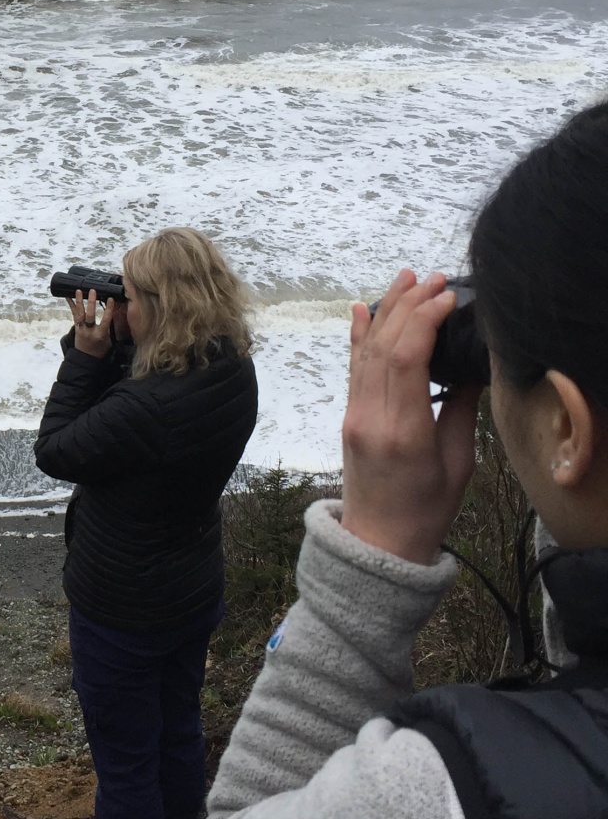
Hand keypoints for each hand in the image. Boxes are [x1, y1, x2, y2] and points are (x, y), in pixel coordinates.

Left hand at [68, 290, 115, 358]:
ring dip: (79, 301)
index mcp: (100, 335)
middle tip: (93, 291)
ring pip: (79, 314)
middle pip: (90, 315)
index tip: (110, 299)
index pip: (105, 320)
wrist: (86, 359)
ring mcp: (81, 329)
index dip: (108, 309)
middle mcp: (89, 331)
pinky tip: (68, 296)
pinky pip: (73, 315)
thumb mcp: (109, 340)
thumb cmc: (100, 349)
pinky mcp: (76, 327)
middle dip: (91, 302)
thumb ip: (111, 327)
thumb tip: (118, 312)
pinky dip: (71, 305)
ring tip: (79, 290)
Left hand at [340, 269, 482, 563]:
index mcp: (403, 430)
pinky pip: (352, 366)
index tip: (448, 297)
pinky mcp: (348, 415)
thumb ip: (461, 410)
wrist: (378, 541)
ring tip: (405, 278)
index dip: (424, 320)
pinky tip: (361, 307)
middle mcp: (371, 416)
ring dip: (385, 309)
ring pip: (364, 350)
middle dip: (408, 304)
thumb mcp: (458, 462)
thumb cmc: (426, 509)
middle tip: (432, 277)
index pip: (406, 359)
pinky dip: (357, 333)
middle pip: (383, 345)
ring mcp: (354, 414)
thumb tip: (472, 366)